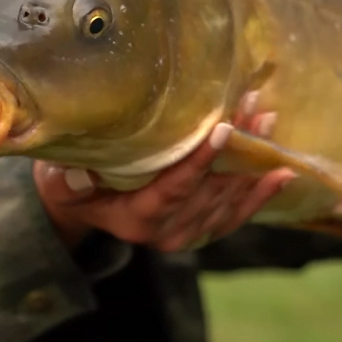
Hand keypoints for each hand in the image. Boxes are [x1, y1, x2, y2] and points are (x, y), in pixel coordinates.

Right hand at [34, 92, 295, 252]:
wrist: (85, 208)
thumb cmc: (70, 185)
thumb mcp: (59, 181)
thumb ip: (66, 180)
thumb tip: (71, 170)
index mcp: (136, 220)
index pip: (174, 188)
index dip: (200, 160)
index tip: (223, 130)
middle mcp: (168, 233)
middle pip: (210, 188)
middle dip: (236, 148)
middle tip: (253, 108)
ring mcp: (190, 233)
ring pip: (229, 197)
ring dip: (253, 160)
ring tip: (267, 117)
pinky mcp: (204, 229)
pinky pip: (238, 213)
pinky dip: (261, 192)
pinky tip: (282, 171)